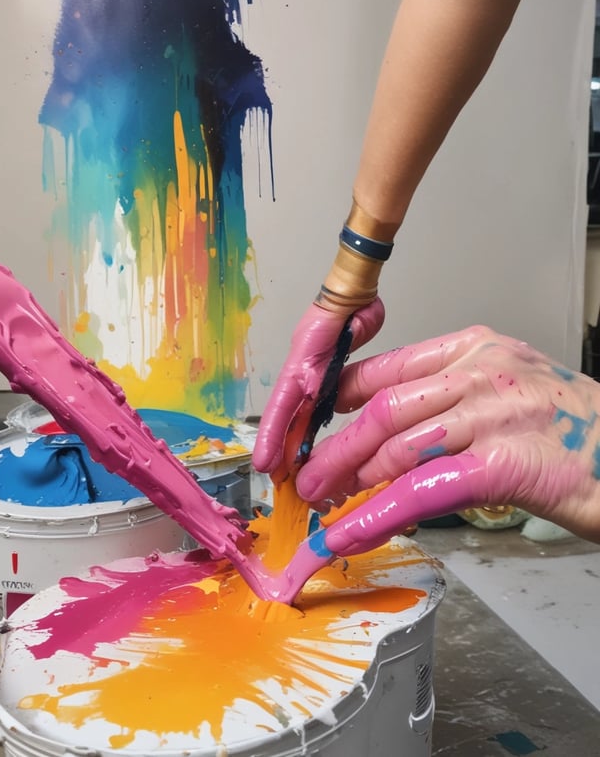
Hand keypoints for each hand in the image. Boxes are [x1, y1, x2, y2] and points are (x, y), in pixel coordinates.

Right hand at [252, 297, 384, 479]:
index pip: (285, 401)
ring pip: (298, 419)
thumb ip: (347, 335)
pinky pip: (312, 414)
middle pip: (287, 417)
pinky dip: (306, 435)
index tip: (265, 463)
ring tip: (290, 477)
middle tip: (277, 482)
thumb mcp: (349, 320)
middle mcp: (302, 375)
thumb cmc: (349, 305)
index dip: (273, 434)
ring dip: (291, 446)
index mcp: (304, 362)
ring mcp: (310, 381)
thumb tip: (341, 354)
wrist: (353, 296)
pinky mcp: (322, 384)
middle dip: (279, 450)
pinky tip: (310, 455)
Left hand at [295, 325, 599, 554]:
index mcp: (475, 349)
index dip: (340, 399)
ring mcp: (494, 414)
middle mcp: (481, 373)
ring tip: (321, 507)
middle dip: (337, 448)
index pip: (387, 368)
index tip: (315, 425)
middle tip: (308, 479)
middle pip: (383, 409)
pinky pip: (424, 489)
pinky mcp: (507, 463)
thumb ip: (449, 410)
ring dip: (350, 481)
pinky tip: (349, 533)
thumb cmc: (576, 433)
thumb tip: (389, 447)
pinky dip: (379, 514)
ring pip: (397, 447)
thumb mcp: (506, 396)